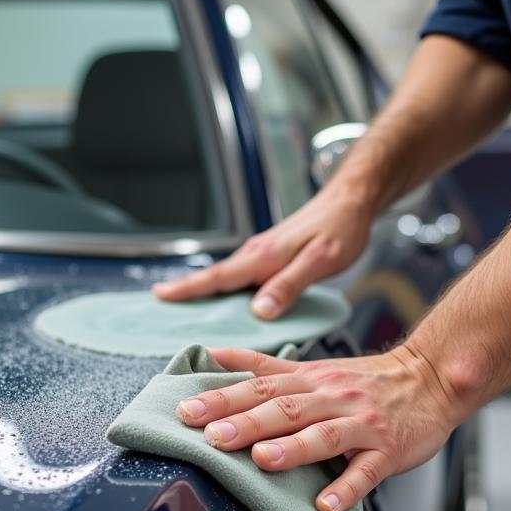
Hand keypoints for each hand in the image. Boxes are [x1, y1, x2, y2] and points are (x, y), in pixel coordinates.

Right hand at [152, 185, 373, 319]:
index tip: (159, 295)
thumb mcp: (320, 260)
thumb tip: (260, 311)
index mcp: (264, 256)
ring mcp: (263, 252)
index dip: (188, 288)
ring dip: (205, 291)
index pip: (218, 276)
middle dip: (185, 291)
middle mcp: (257, 252)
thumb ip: (289, 285)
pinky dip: (227, 287)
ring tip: (183, 308)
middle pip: (215, 278)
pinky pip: (243, 275)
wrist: (352, 200)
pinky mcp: (272, 255)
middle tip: (158, 306)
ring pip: (228, 277)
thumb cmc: (341, 228)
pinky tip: (228, 301)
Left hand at [175, 345, 462, 510]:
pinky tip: (326, 505)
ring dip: (292, 448)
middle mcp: (331, 398)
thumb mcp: (314, 369)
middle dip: (246, 423)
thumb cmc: (365, 381)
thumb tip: (214, 355)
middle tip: (212, 438)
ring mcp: (361, 424)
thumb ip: (264, 365)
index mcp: (309, 381)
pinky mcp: (388, 450)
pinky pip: (366, 471)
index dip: (222, 399)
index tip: (186, 411)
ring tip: (262, 460)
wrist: (432, 379)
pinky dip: (347, 488)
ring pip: (324, 435)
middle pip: (285, 408)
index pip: (259, 387)